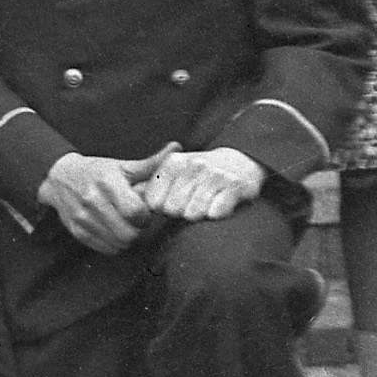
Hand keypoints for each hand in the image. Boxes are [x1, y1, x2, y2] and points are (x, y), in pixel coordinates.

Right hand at [37, 146, 171, 253]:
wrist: (59, 178)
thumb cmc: (97, 172)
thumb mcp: (123, 166)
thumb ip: (151, 163)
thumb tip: (176, 147)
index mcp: (107, 182)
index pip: (135, 212)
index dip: (145, 216)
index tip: (144, 210)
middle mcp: (92, 200)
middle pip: (129, 234)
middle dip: (138, 230)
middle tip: (136, 221)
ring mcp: (82, 217)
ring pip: (119, 244)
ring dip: (127, 238)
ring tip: (124, 224)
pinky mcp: (77, 231)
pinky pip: (106, 249)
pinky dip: (114, 244)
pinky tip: (112, 230)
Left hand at [141, 145, 264, 221]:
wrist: (240, 161)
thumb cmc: (200, 174)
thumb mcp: (174, 172)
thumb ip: (152, 188)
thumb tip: (136, 210)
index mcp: (173, 162)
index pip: (153, 201)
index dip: (161, 208)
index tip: (171, 203)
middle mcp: (193, 165)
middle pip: (172, 210)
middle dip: (179, 213)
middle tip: (190, 204)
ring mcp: (214, 174)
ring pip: (193, 213)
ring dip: (198, 215)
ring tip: (204, 205)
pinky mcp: (234, 185)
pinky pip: (216, 213)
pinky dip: (216, 214)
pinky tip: (218, 206)